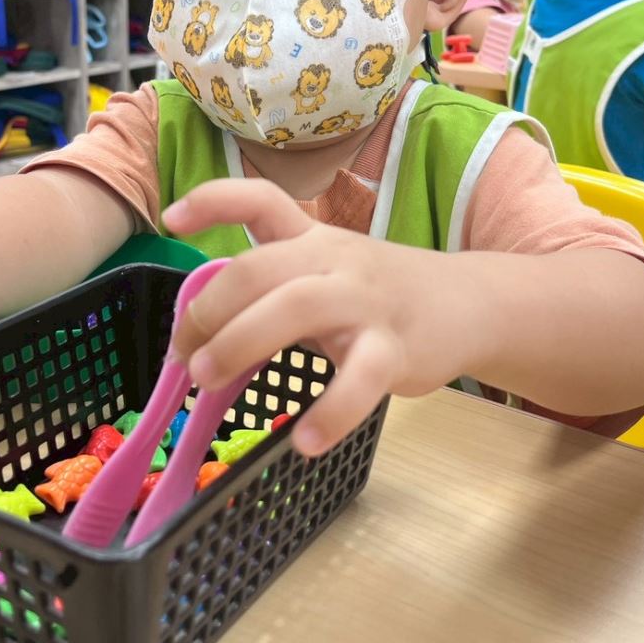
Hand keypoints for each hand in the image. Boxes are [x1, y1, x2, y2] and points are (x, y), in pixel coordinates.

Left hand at [163, 180, 476, 457]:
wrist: (472, 304)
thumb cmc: (381, 293)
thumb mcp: (327, 271)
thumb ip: (271, 290)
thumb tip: (198, 335)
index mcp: (312, 238)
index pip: (262, 200)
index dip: (215, 201)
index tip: (172, 218)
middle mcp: (335, 260)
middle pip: (260, 267)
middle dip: (209, 309)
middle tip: (182, 355)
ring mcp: (366, 301)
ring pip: (298, 308)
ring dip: (241, 343)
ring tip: (208, 383)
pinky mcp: (397, 348)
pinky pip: (360, 379)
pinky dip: (330, 411)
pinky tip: (304, 442)